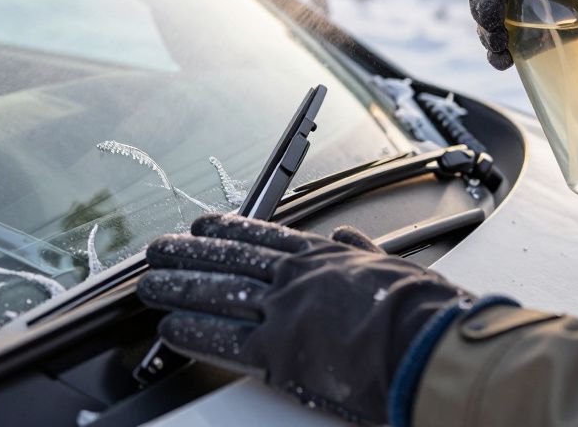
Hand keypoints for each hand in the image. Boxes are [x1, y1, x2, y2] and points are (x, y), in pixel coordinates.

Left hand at [138, 214, 469, 424]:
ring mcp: (283, 312)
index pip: (265, 238)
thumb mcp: (394, 267)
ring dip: (179, 289)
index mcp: (325, 258)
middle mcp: (297, 278)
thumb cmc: (423, 313)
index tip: (205, 224)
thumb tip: (347, 237)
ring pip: (218, 295)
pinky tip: (168, 327)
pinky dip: (192, 333)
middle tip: (159, 249)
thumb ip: (363, 253)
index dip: (230, 229)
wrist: (428, 345)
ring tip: (149, 284)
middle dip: (190, 255)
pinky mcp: (277, 353)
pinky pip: (223, 341)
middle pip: (231, 261)